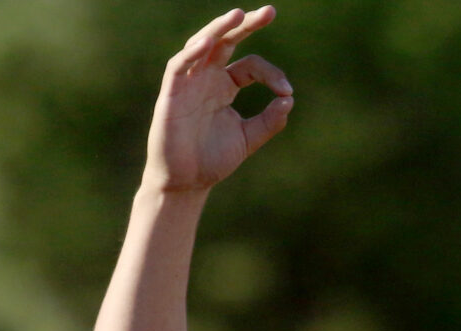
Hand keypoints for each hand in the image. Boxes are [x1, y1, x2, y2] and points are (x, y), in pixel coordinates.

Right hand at [146, 7, 293, 192]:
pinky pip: (179, 66)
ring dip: (219, 28)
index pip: (250, 66)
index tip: (287, 91)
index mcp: (225, 86)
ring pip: (201, 45)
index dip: (272, 74)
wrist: (186, 184)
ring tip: (238, 14)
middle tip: (270, 11)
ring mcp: (188, 84)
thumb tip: (289, 99)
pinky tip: (209, 41)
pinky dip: (192, 52)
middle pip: (226, 42)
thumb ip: (269, 120)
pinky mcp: (171, 94)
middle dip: (246, 25)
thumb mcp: (248, 138)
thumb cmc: (212, 161)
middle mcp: (206, 79)